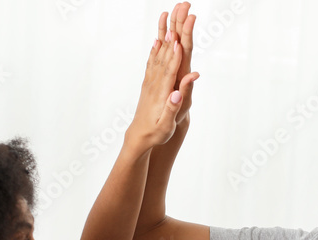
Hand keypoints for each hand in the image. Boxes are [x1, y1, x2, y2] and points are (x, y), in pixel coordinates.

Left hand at [127, 10, 199, 149]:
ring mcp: (150, 83)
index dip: (174, 57)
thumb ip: (172, 108)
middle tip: (176, 26)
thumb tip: (177, 93)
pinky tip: (157, 41)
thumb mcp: (166, 125)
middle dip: (170, 42)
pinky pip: (152, 63)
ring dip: (163, 41)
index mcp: (160, 95)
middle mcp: (153, 85)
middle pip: (163, 59)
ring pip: (157, 57)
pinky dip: (155, 50)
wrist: (139, 137)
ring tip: (168, 24)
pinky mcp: (148, 84)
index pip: (168, 72)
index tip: (179, 42)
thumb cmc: (155, 133)